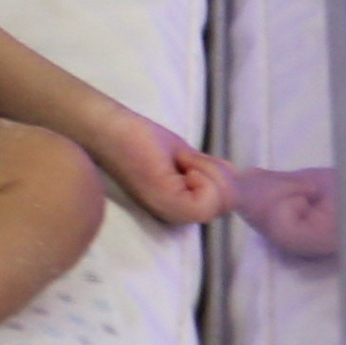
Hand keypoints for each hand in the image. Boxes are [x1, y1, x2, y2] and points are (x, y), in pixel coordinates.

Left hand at [90, 107, 233, 226]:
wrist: (111, 127)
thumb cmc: (142, 139)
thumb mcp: (187, 159)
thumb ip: (208, 173)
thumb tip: (234, 178)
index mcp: (179, 207)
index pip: (225, 202)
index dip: (219, 176)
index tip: (190, 161)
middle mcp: (175, 217)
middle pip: (227, 203)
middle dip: (217, 172)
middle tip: (185, 160)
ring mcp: (170, 213)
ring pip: (220, 202)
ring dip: (209, 171)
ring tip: (180, 161)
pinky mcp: (166, 202)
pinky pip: (208, 202)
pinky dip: (204, 175)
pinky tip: (180, 165)